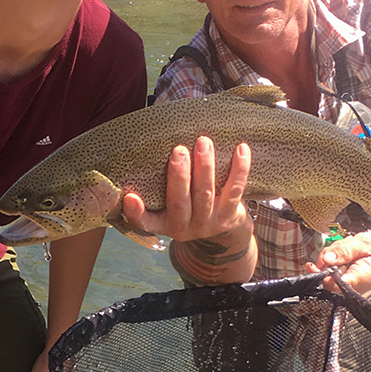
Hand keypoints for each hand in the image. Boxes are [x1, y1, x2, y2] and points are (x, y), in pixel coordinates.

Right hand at [122, 136, 251, 241]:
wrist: (220, 229)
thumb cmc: (187, 206)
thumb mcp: (166, 205)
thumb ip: (154, 186)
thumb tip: (146, 148)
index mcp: (164, 223)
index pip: (146, 221)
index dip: (136, 212)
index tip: (130, 196)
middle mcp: (184, 227)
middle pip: (180, 202)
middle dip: (179, 176)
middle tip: (178, 150)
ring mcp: (208, 223)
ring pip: (205, 194)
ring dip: (205, 168)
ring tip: (203, 142)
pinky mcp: (229, 216)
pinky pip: (234, 191)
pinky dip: (239, 169)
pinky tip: (240, 149)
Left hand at [307, 230, 370, 294]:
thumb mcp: (363, 244)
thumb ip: (343, 251)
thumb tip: (326, 259)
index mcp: (356, 279)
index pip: (329, 284)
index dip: (319, 274)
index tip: (314, 264)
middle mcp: (352, 287)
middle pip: (326, 279)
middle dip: (326, 262)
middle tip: (336, 250)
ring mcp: (351, 287)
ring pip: (330, 275)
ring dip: (333, 260)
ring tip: (348, 250)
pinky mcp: (350, 283)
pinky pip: (336, 275)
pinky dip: (337, 263)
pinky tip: (347, 256)